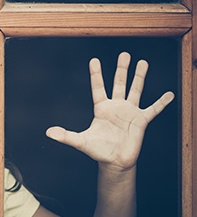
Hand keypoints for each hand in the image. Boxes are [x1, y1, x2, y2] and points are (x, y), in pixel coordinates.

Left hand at [46, 52, 173, 169]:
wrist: (114, 162)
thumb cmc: (98, 150)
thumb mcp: (81, 141)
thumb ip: (66, 136)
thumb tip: (48, 132)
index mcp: (101, 109)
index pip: (98, 87)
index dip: (96, 74)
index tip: (94, 60)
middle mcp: (116, 107)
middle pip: (118, 83)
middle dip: (121, 69)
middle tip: (124, 54)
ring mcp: (129, 112)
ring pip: (135, 90)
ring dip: (139, 77)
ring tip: (143, 62)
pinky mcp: (141, 121)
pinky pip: (153, 109)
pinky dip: (161, 102)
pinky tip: (169, 94)